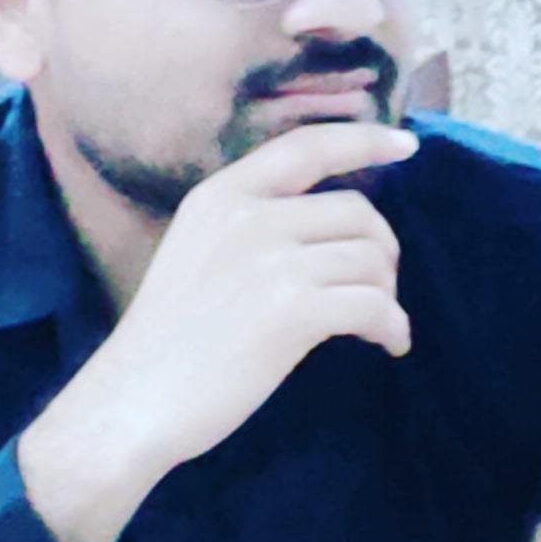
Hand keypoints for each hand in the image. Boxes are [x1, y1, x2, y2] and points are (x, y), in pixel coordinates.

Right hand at [29, 120, 416, 505]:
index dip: (364, 140)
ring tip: (379, 323)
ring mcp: (271, 263)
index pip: (307, 147)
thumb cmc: (166, 343)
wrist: (134, 401)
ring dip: (388, 293)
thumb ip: (249, 228)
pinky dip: (393, 326)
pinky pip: (374, 306)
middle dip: (382, 250)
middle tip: (379, 287)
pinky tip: (389, 344)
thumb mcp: (195, 253)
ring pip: (370, 259)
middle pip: (356, 212)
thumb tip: (324, 232)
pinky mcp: (293, 312)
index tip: (405, 146)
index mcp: (222, 196)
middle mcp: (249, 217)